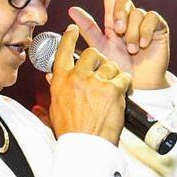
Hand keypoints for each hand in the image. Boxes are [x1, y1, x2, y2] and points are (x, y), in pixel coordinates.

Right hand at [45, 24, 129, 144]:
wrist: (85, 146)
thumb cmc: (71, 131)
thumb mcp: (56, 108)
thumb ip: (57, 88)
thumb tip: (52, 77)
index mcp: (61, 81)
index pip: (63, 51)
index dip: (69, 38)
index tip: (72, 29)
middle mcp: (77, 77)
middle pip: (91, 54)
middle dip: (99, 61)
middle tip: (102, 74)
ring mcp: (95, 82)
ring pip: (110, 65)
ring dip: (113, 75)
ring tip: (111, 91)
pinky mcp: (112, 89)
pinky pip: (123, 77)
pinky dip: (124, 85)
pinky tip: (121, 94)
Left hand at [66, 0, 169, 90]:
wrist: (137, 85)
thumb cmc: (117, 69)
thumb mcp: (99, 49)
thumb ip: (88, 29)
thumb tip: (72, 9)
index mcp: (113, 21)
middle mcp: (129, 17)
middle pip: (122, 1)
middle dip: (118, 15)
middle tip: (117, 33)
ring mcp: (144, 21)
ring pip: (135, 12)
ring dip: (131, 32)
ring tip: (132, 49)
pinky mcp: (157, 27)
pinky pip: (150, 18)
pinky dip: (143, 31)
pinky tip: (142, 45)